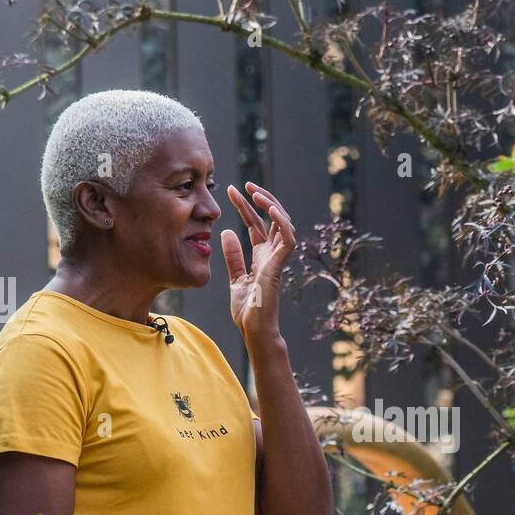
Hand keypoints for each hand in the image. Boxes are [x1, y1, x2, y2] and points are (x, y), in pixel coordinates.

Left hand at [221, 181, 296, 340]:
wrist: (253, 330)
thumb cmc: (247, 310)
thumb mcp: (235, 277)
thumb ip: (233, 256)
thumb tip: (226, 232)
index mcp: (262, 256)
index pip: (256, 224)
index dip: (245, 206)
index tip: (231, 190)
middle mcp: (273, 254)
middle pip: (270, 219)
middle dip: (258, 199)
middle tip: (244, 185)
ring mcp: (278, 259)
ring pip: (283, 224)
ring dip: (271, 205)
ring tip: (256, 192)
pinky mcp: (279, 266)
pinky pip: (288, 239)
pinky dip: (282, 222)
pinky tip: (270, 209)